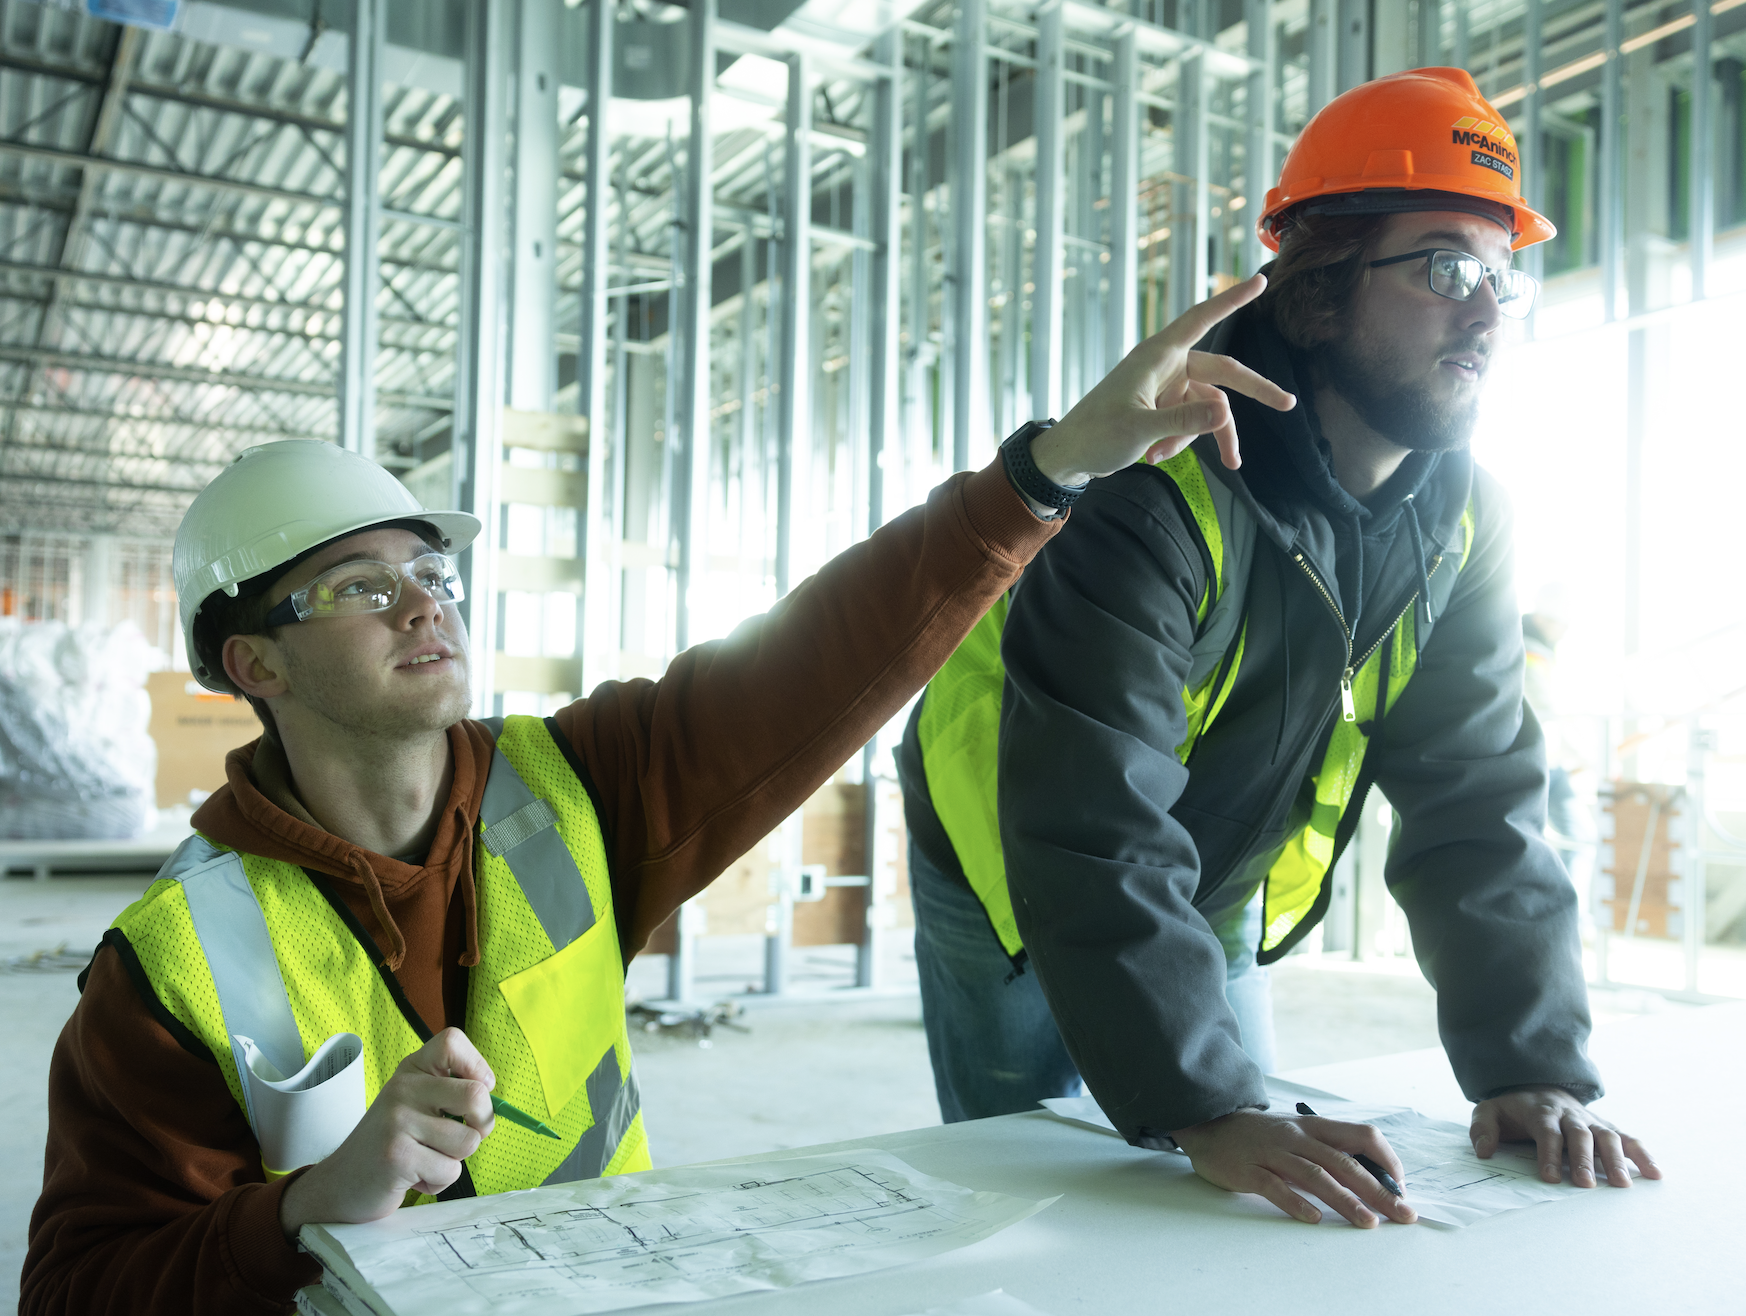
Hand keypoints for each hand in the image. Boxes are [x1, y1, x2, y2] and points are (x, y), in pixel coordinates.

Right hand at [278, 1028, 497, 1235]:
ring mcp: (398, 1122)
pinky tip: (413, 1176)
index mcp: (411, 1070)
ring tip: (425, 1159)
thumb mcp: (414, 1103)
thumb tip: (489, 1090)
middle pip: (476, 1096)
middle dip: (481, 1125)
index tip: (476, 1089)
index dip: (477, 1066)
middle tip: (459, 1137)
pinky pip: (450, 1171)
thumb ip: (448, 1091)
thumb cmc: (390, 1143)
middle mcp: (403, 1088)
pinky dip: (439, 1181)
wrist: (340, 1184)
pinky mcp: (398, 1157)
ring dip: (454, 1160)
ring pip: (468, 1141)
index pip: (452, 1041)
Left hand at [1028, 273, 1295, 487]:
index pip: (1202, 318)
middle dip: (1252, 392)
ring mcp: (1167, 388)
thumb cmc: (1095, 435)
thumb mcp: (1140, 430)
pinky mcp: (1164, 408)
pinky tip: (1153, 457)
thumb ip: (1182, 422)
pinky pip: (1190, 423)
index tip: (1259, 280)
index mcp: (1158, 356)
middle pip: (1223, 373)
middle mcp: (1166, 366)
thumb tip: (1224, 414)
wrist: (1069, 456)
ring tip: (1158, 457)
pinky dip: (1179, 442)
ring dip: (1191, 438)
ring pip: (1206, 409)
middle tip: (1288, 404)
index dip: (1232, 299)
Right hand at [1170, 1108, 1417, 1227]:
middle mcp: (1296, 1137)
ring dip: (1345, 1200)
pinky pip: (1275, 1186)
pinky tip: (1313, 1218)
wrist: (1210, 1125)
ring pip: (1315, 1175)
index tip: (1400, 1187)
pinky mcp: (1248, 1169)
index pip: (1362, 1135)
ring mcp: (1272, 1152)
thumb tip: (1369, 1181)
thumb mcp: (1297, 1134)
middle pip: (1344, 1162)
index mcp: (1313, 1127)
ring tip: (1368, 1222)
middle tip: (1401, 1214)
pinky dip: (1296, 1202)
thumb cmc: (1261, 1135)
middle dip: (1378, 1190)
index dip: (1386, 1161)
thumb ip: (1326, 1152)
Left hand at [1470, 1086, 1659, 1188]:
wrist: (1537, 1086)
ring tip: (1622, 1185)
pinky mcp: (1605, 1127)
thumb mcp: (1489, 1112)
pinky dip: (1642, 1154)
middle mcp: (1569, 1114)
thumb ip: (1483, 1128)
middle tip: (1586, 1185)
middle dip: (1583, 1159)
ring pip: (1606, 1135)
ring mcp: (1590, 1120)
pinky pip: (1627, 1138)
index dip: (1547, 1154)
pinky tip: (1656, 1173)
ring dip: (1616, 1159)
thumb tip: (1484, 1150)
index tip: (1548, 1178)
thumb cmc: (1512, 1109)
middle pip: (1579, 1134)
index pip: (1546, 1131)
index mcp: (1540, 1111)